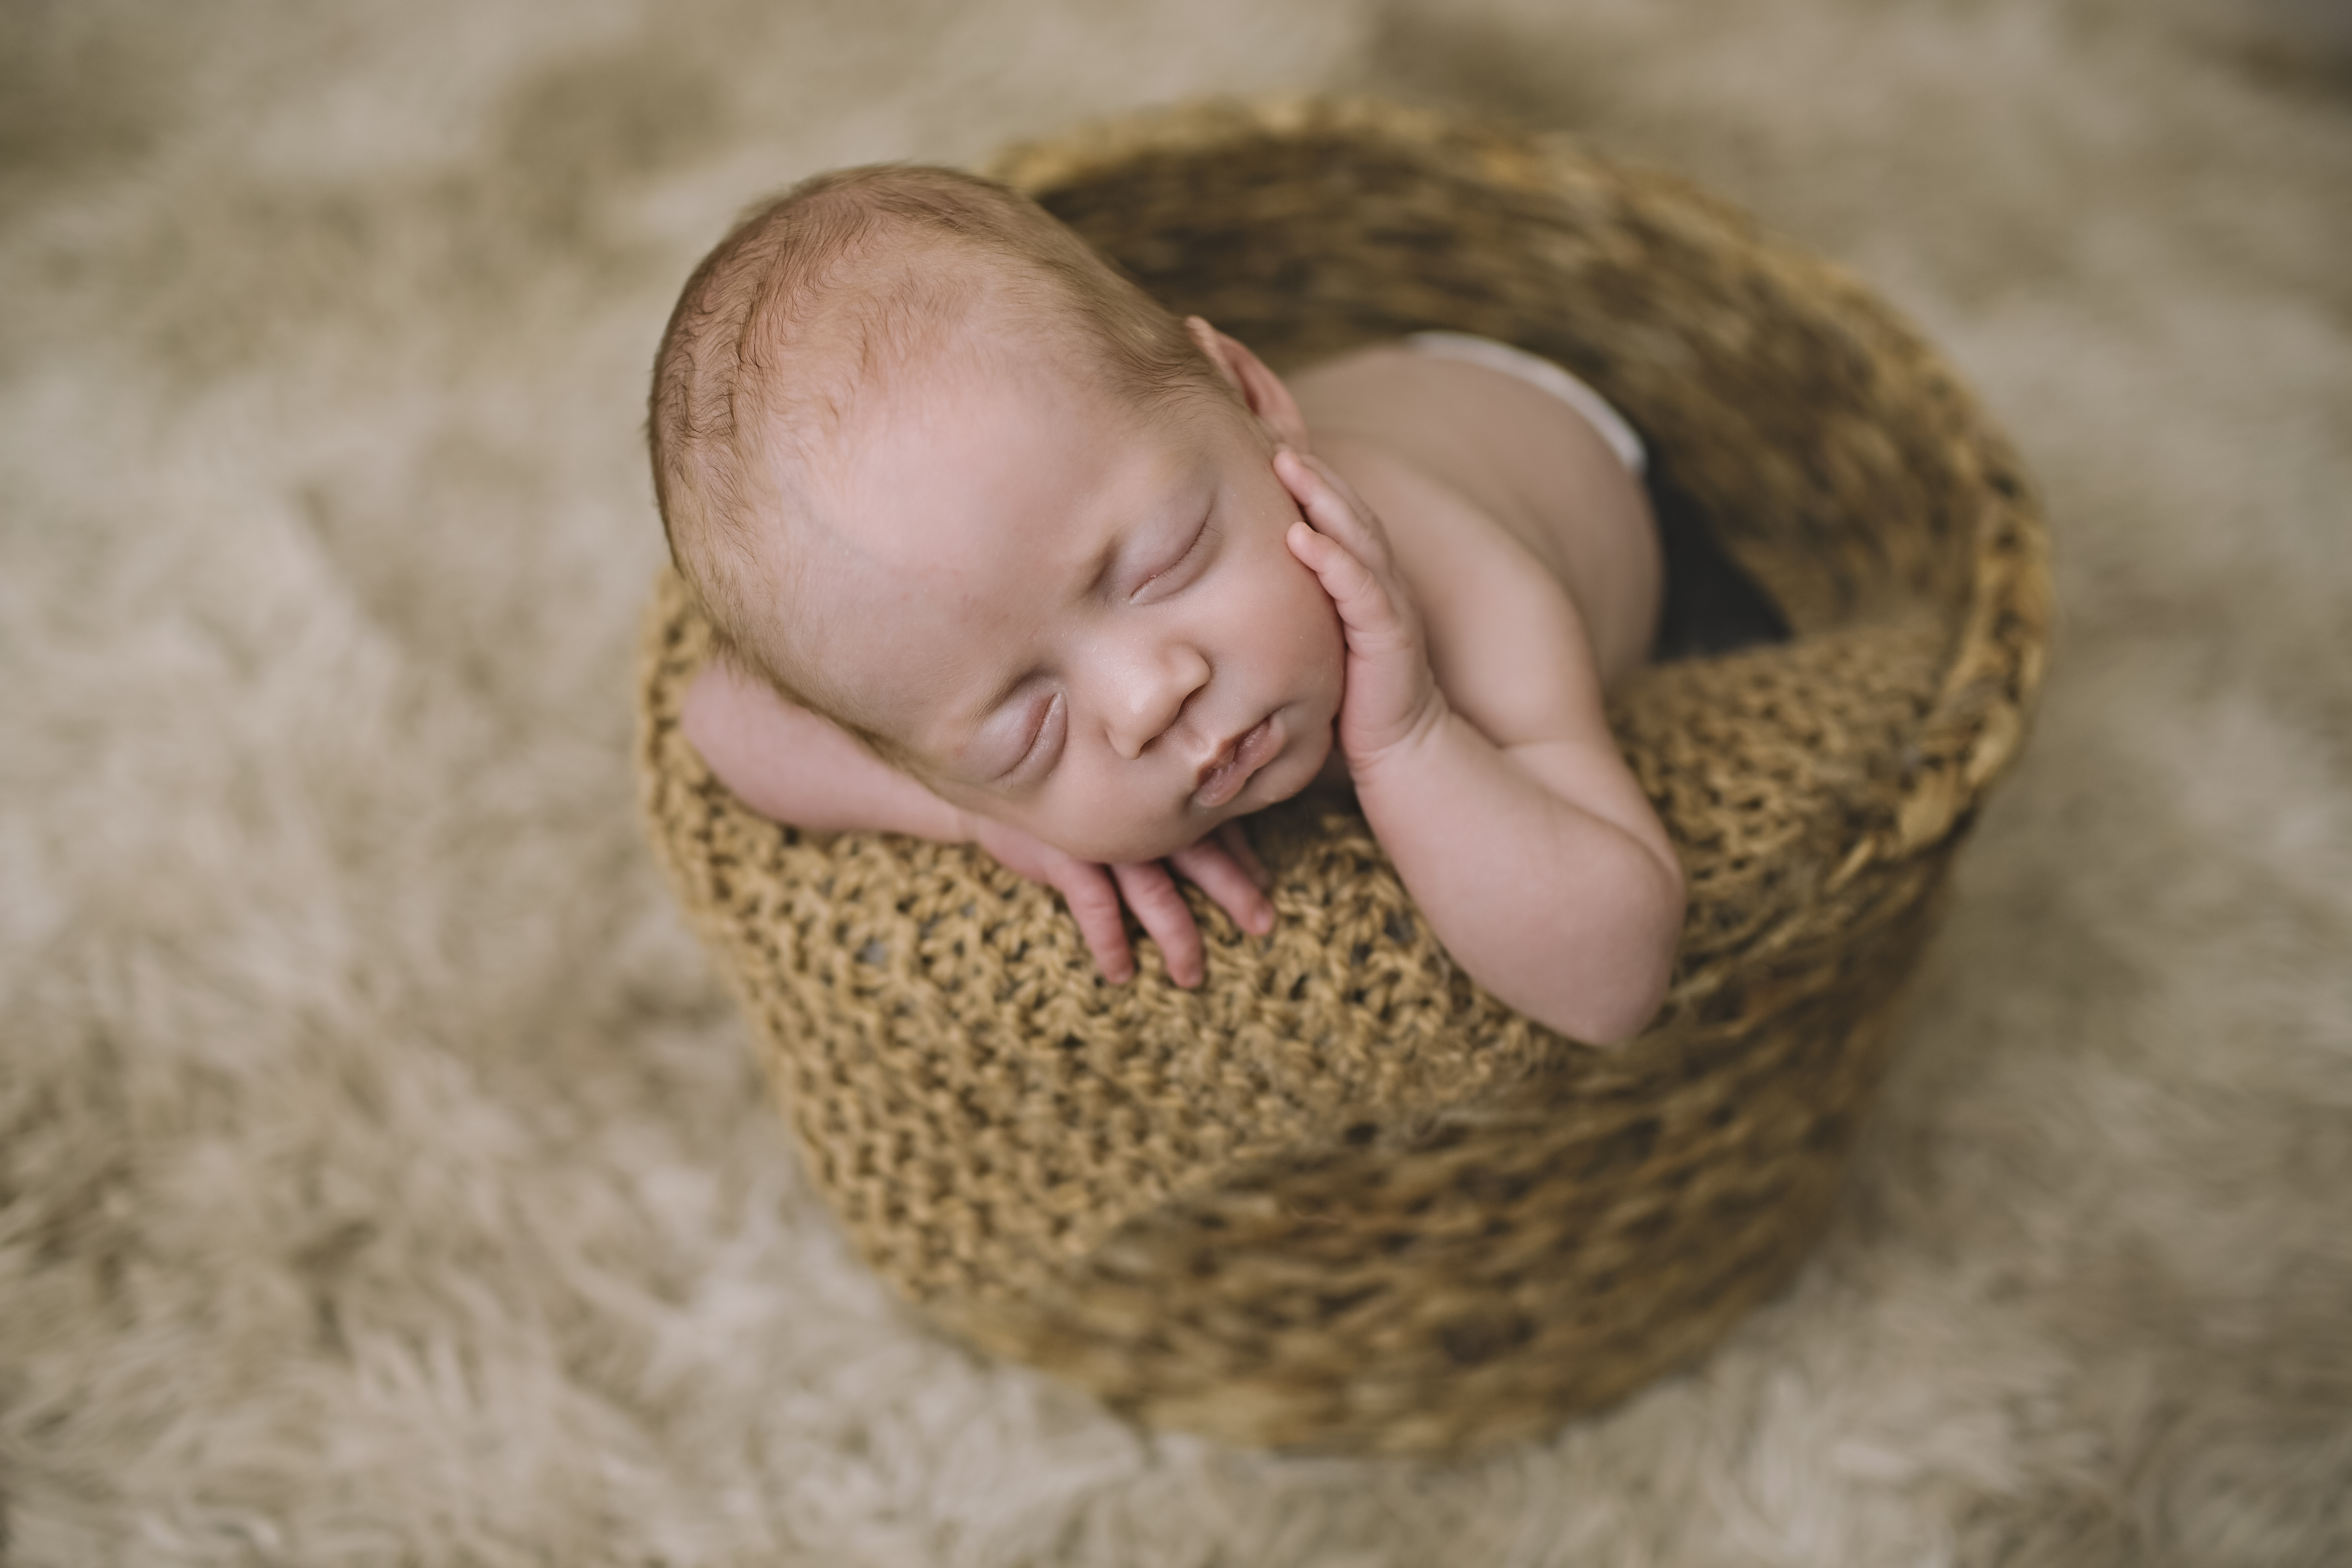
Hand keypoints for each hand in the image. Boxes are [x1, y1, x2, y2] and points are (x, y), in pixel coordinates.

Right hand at [967, 816, 1272, 986]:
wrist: (995, 787)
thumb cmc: (1069, 794)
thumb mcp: (1122, 798)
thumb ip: (1167, 812)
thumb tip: (1229, 847)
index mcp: (1159, 798)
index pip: (1215, 827)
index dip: (1243, 858)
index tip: (1267, 888)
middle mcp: (1140, 816)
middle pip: (1201, 857)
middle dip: (1234, 892)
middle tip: (1264, 924)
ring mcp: (1105, 837)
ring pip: (1155, 892)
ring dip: (1178, 936)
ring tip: (1191, 976)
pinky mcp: (1066, 855)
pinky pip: (1096, 906)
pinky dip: (1110, 942)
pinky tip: (1121, 972)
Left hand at [1277, 448, 1448, 777]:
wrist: (1404, 752)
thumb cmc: (1350, 701)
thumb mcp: (1310, 643)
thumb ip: (1285, 610)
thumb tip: (1215, 591)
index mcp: (1357, 579)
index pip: (1331, 516)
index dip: (1305, 477)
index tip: (1264, 438)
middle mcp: (1376, 582)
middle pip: (1345, 510)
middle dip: (1311, 468)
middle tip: (1269, 429)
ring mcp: (1387, 606)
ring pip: (1357, 537)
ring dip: (1323, 498)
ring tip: (1287, 463)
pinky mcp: (1390, 639)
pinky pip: (1362, 591)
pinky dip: (1334, 561)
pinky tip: (1302, 538)